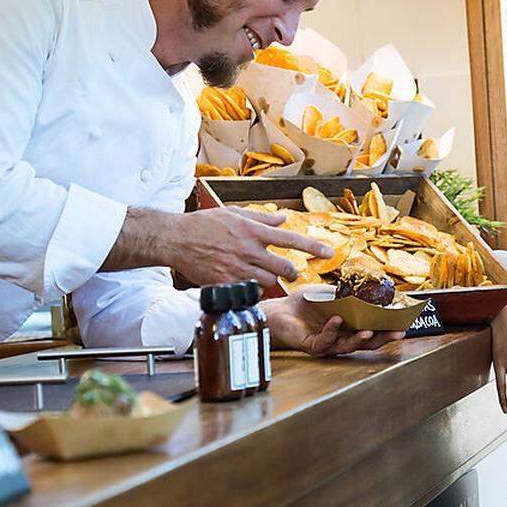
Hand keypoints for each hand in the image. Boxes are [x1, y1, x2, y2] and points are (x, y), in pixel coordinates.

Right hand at [102, 206, 333, 287]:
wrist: (175, 239)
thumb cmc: (204, 224)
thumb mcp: (234, 214)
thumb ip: (261, 219)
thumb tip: (283, 218)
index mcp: (252, 231)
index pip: (290, 239)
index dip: (313, 247)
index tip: (330, 252)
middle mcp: (248, 250)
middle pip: (284, 267)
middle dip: (291, 272)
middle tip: (289, 271)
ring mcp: (236, 268)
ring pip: (268, 282)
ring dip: (270, 280)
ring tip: (258, 273)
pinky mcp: (225, 283)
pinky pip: (248, 292)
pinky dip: (251, 289)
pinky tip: (243, 282)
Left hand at [261, 290, 405, 356]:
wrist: (279, 309)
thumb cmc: (304, 302)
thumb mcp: (329, 293)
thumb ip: (346, 294)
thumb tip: (367, 288)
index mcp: (349, 326)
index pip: (373, 329)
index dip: (388, 327)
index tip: (404, 322)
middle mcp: (342, 338)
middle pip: (367, 342)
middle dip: (383, 337)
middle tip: (398, 332)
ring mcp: (329, 344)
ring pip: (349, 346)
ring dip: (360, 338)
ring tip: (370, 331)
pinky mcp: (313, 346)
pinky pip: (326, 341)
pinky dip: (332, 330)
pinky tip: (337, 320)